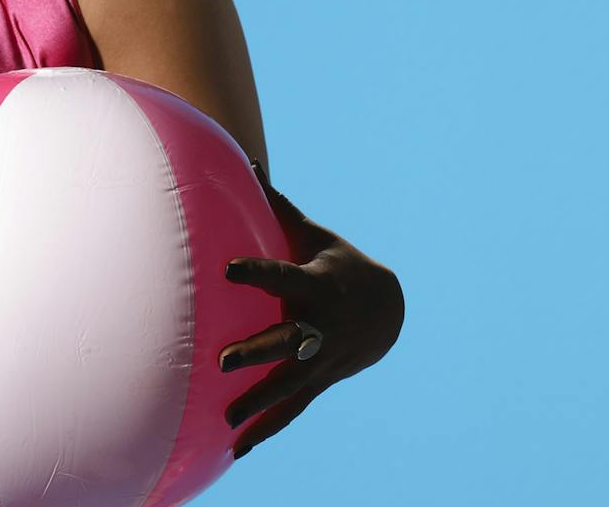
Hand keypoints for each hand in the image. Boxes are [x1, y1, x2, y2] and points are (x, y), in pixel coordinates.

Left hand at [218, 161, 403, 459]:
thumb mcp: (314, 234)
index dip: (258, 271)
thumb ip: (276, 205)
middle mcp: (319, 325)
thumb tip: (247, 160)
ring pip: (288, 383)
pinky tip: (237, 447)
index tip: (228, 268)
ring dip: (258, 401)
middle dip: (256, 351)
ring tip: (226, 418)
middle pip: (285, 340)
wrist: (387, 309)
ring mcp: (320, 358)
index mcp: (316, 283)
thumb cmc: (337, 261)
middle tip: (222, 360)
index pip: (282, 274)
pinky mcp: (317, 380)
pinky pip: (291, 409)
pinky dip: (267, 429)